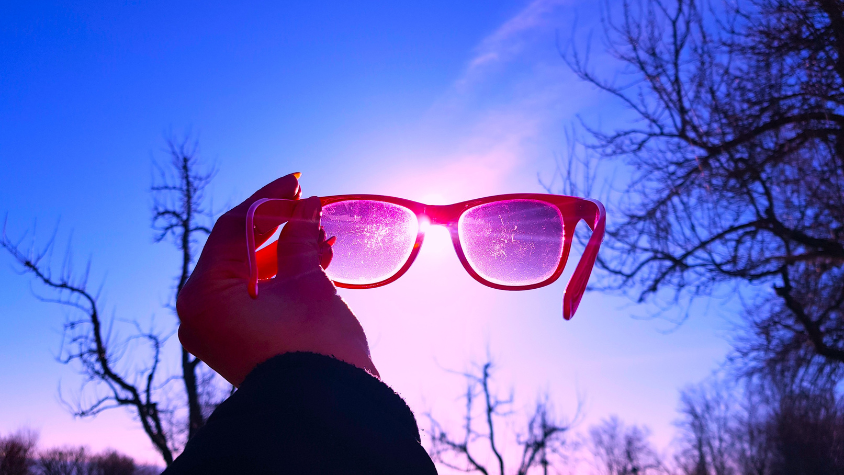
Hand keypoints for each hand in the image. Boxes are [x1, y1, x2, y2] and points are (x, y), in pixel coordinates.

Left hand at [176, 173, 377, 385]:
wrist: (326, 409)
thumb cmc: (312, 347)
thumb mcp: (307, 284)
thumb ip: (300, 238)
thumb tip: (306, 207)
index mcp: (204, 294)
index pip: (233, 229)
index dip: (268, 200)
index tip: (297, 183)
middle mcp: (201, 311)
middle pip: (238, 249)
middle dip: (278, 225)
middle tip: (309, 204)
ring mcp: (217, 328)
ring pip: (249, 271)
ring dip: (285, 250)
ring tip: (321, 234)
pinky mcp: (236, 339)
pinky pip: (254, 294)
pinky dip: (282, 276)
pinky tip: (315, 259)